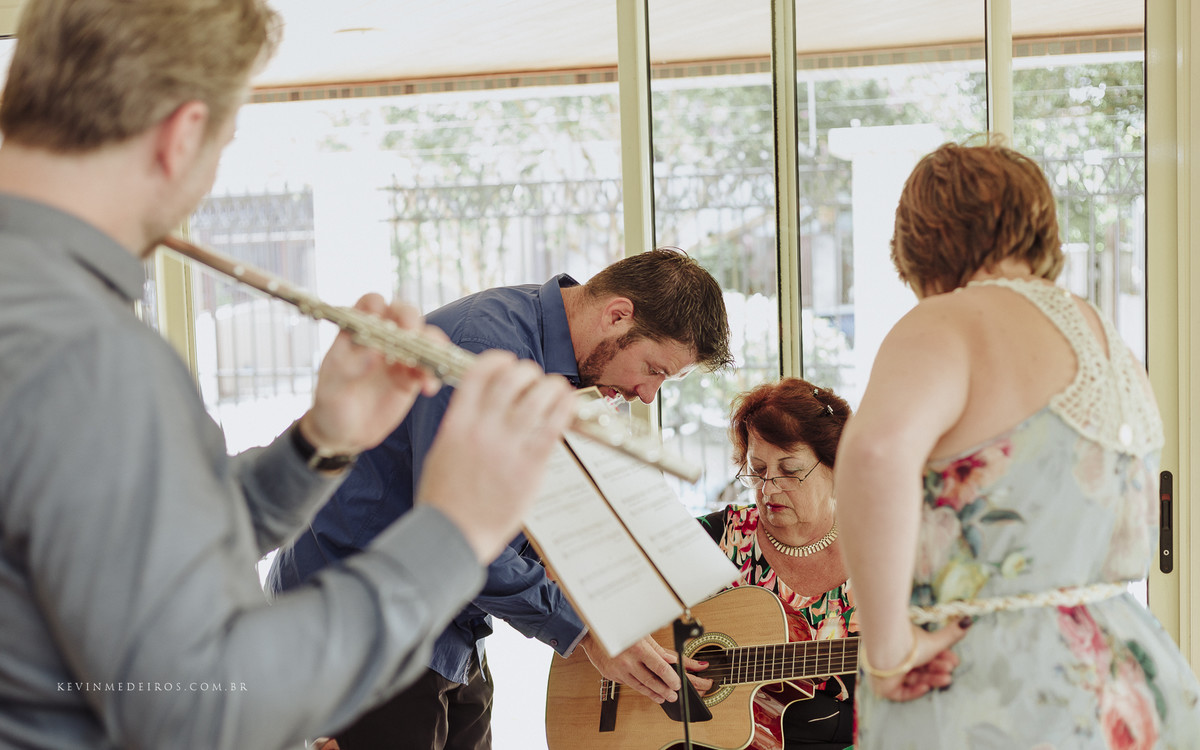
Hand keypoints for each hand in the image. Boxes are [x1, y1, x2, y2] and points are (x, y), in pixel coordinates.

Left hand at [301, 294, 444, 454]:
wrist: (345, 434)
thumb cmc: (332, 405)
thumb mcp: (332, 388)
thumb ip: (350, 367)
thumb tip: (374, 349)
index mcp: (357, 332)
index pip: (371, 303)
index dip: (378, 305)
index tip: (381, 320)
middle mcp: (382, 338)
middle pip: (404, 313)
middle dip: (412, 320)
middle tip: (412, 336)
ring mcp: (400, 356)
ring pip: (425, 337)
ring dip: (432, 346)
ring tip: (427, 367)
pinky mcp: (412, 377)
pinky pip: (431, 367)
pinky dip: (435, 374)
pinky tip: (429, 389)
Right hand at [416, 351, 575, 562]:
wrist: (452, 535)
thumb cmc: (445, 499)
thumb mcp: (442, 452)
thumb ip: (463, 426)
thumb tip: (484, 408)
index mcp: (457, 424)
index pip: (479, 374)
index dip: (498, 360)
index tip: (508, 362)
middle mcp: (482, 429)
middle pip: (512, 379)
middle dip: (528, 372)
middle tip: (535, 380)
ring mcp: (507, 447)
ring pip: (538, 397)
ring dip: (552, 387)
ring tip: (557, 390)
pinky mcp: (530, 466)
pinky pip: (553, 426)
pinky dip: (565, 408)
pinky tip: (568, 405)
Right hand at [580, 633, 711, 703]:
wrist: (592, 634)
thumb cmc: (617, 629)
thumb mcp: (640, 635)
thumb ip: (656, 649)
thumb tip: (671, 660)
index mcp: (637, 649)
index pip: (660, 668)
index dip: (671, 678)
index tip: (677, 683)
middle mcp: (627, 662)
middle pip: (651, 681)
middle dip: (664, 690)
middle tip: (673, 695)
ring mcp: (618, 670)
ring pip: (639, 686)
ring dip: (653, 693)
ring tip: (663, 697)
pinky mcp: (611, 675)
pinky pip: (628, 683)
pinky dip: (639, 687)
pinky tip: (646, 690)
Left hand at [866, 620, 968, 701]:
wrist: (886, 648)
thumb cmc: (909, 642)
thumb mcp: (935, 640)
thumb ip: (951, 634)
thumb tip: (968, 619)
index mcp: (906, 646)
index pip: (925, 655)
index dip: (940, 658)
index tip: (955, 659)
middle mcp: (897, 659)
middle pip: (921, 667)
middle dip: (938, 668)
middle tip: (950, 668)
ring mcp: (890, 673)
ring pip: (913, 678)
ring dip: (931, 678)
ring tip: (946, 678)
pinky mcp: (884, 686)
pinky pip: (901, 692)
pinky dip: (914, 691)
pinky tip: (926, 687)